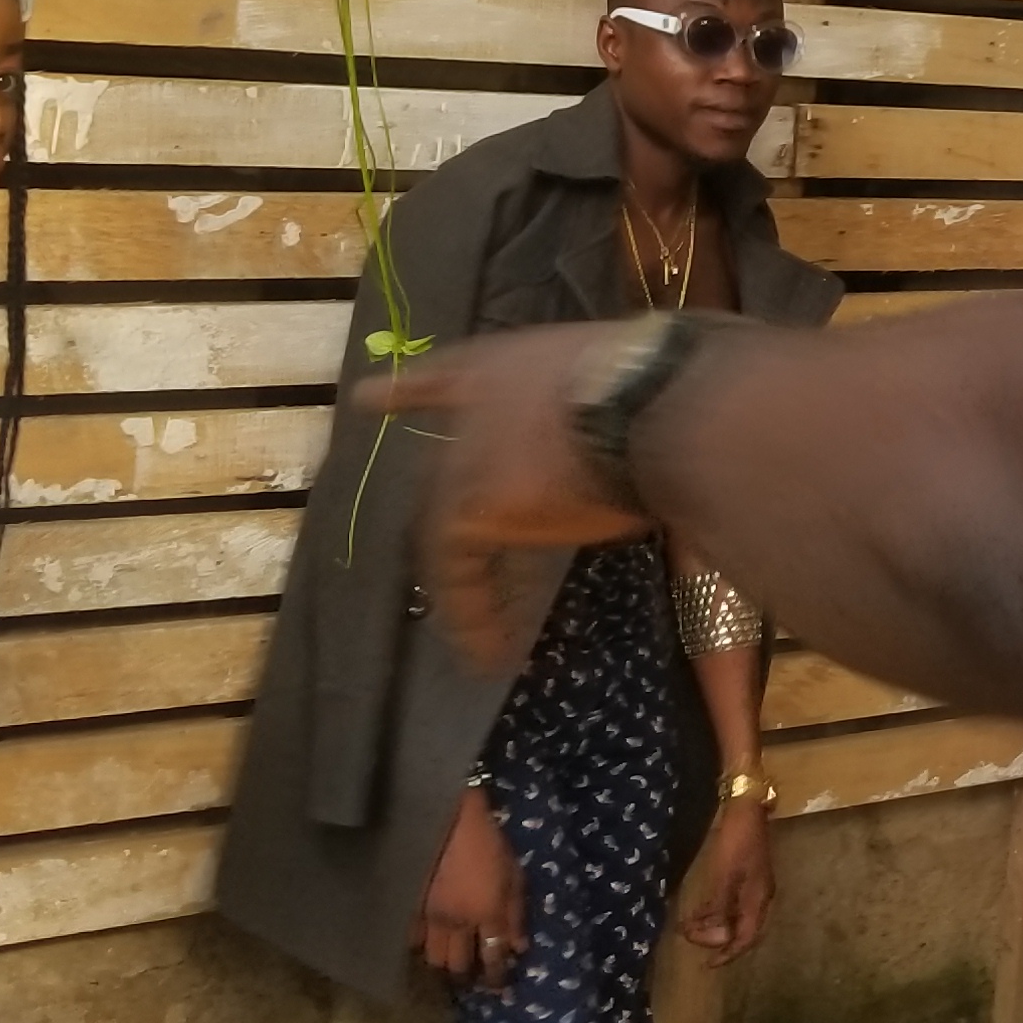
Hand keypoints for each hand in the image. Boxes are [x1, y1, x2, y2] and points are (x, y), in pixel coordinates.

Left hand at [363, 324, 669, 669]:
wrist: (652, 401)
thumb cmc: (656, 381)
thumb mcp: (621, 378)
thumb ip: (609, 407)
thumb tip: (642, 433)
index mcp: (510, 369)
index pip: (447, 375)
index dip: (409, 391)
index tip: (366, 399)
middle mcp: (474, 411)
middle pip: (448, 472)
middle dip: (455, 513)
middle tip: (459, 547)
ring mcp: (468, 459)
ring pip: (453, 531)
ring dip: (472, 587)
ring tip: (480, 638)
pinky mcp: (470, 509)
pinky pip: (460, 574)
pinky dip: (475, 616)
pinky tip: (489, 654)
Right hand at [419, 788, 528, 987]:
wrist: (447, 820)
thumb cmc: (489, 843)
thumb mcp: (514, 874)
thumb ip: (516, 914)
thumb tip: (519, 948)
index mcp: (488, 914)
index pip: (492, 958)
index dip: (496, 978)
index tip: (498, 989)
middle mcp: (458, 923)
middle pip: (458, 966)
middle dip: (467, 977)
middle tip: (472, 977)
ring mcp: (430, 917)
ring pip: (433, 959)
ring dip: (443, 965)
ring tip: (450, 963)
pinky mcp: (410, 908)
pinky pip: (412, 940)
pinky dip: (421, 947)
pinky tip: (428, 944)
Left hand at [680, 802, 775, 963]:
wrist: (747, 809)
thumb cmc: (735, 843)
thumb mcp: (723, 877)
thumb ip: (720, 909)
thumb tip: (718, 938)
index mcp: (758, 900)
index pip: (746, 938)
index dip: (728, 954)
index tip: (708, 964)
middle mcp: (760, 898)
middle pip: (741, 930)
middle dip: (716, 939)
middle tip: (691, 937)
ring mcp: (755, 886)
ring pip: (735, 916)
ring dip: (714, 924)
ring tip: (690, 927)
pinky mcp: (747, 875)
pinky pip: (732, 902)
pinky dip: (717, 910)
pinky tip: (700, 910)